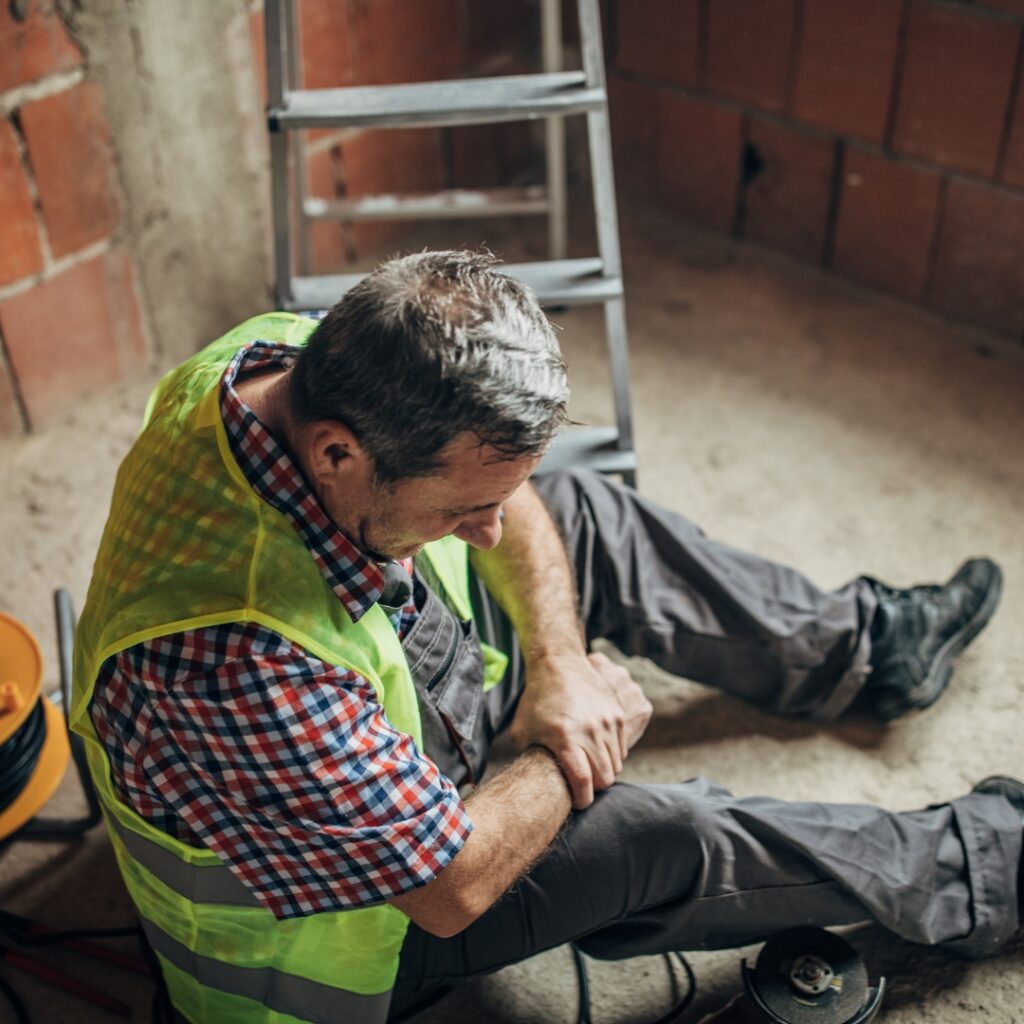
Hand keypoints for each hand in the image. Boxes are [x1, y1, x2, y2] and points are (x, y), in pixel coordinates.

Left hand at [507, 650, 651, 809]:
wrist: (559, 664)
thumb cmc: (536, 700)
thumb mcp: (522, 732)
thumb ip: (528, 759)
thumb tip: (529, 785)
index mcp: (565, 738)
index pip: (583, 783)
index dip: (582, 800)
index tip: (576, 803)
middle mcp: (590, 731)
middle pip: (605, 778)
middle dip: (595, 789)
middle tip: (582, 787)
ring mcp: (606, 722)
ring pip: (615, 764)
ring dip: (604, 772)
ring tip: (588, 768)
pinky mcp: (617, 715)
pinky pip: (621, 748)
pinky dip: (611, 756)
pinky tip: (596, 752)